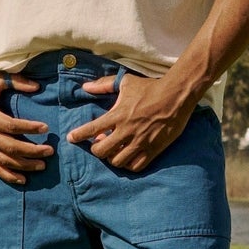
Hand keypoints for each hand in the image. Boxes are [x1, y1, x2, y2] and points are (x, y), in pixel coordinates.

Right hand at [0, 74, 49, 184]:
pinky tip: (23, 179)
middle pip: (11, 147)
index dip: (30, 128)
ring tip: (42, 165)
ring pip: (4, 160)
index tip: (45, 128)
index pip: (12, 126)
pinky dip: (8, 175)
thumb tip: (38, 87)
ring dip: (24, 165)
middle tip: (50, 151)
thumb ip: (16, 82)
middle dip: (32, 151)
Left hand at [65, 72, 195, 171]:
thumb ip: (104, 85)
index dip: (79, 136)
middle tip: (99, 145)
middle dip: (96, 150)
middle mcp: (127, 130)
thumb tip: (85, 87)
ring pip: (117, 161)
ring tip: (113, 152)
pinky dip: (128, 165)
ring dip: (112, 158)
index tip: (71, 138)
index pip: (92, 129)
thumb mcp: (126, 82)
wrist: (177, 95)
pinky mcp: (153, 149)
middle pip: (102, 151)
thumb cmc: (151, 87)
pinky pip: (136, 166)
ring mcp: (140, 142)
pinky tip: (127, 158)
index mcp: (118, 114)